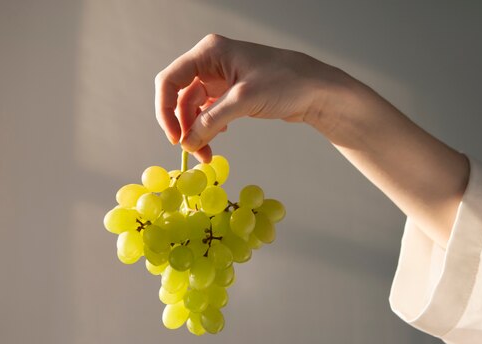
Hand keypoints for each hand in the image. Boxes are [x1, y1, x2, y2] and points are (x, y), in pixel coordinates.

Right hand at [154, 34, 340, 161]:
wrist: (315, 89)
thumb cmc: (285, 82)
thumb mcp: (244, 100)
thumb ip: (211, 121)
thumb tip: (187, 142)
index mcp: (209, 52)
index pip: (170, 80)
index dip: (165, 110)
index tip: (175, 138)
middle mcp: (210, 62)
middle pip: (180, 97)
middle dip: (185, 126)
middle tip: (195, 153)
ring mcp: (220, 78)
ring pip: (194, 109)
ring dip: (197, 132)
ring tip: (207, 154)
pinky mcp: (230, 92)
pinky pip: (209, 113)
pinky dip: (209, 128)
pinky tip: (218, 139)